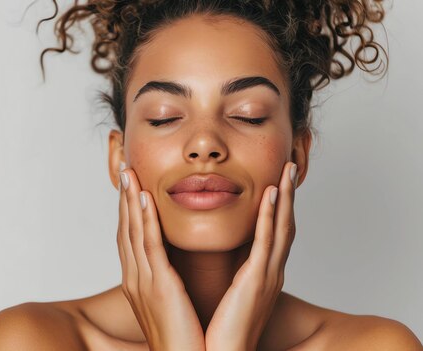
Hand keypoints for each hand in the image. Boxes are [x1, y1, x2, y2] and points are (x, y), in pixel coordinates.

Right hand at [117, 163, 205, 350]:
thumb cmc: (184, 338)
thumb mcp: (171, 304)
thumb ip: (168, 281)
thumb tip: (173, 266)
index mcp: (138, 283)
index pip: (129, 239)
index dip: (128, 211)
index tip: (131, 187)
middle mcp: (134, 279)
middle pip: (124, 230)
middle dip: (124, 199)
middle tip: (124, 170)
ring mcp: (143, 282)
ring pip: (132, 232)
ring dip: (131, 200)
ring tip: (130, 174)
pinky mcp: (158, 286)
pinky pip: (149, 246)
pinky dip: (145, 220)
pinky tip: (145, 199)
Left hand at [204, 161, 298, 350]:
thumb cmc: (222, 330)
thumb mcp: (231, 294)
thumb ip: (233, 273)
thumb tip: (224, 255)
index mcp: (262, 274)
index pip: (274, 232)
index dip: (279, 206)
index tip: (278, 180)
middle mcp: (270, 272)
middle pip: (284, 224)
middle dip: (289, 194)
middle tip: (289, 165)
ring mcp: (267, 276)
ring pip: (281, 227)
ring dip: (285, 196)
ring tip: (286, 169)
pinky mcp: (257, 281)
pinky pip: (266, 243)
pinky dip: (270, 217)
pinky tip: (272, 194)